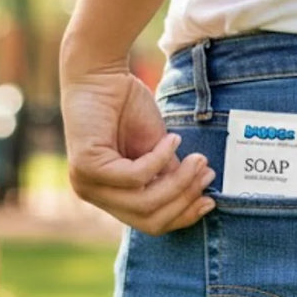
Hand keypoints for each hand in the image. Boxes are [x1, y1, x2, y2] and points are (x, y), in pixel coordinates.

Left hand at [60, 65, 214, 234]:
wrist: (100, 73)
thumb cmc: (127, 107)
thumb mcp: (157, 149)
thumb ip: (170, 176)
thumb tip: (200, 197)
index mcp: (108, 195)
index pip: (148, 224)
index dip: (182, 216)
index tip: (210, 200)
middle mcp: (93, 194)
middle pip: (148, 219)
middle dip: (184, 198)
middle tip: (206, 172)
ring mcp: (86, 183)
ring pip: (143, 202)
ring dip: (178, 182)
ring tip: (197, 159)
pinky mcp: (86, 167)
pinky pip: (134, 177)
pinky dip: (159, 159)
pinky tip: (172, 140)